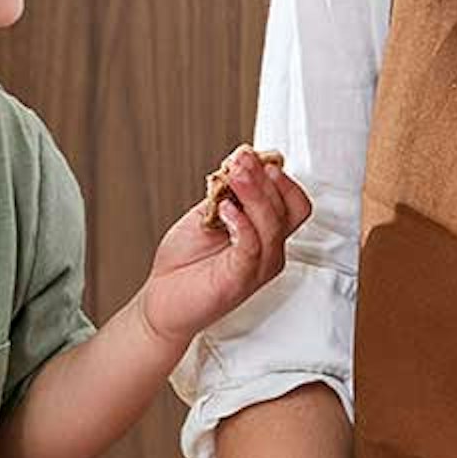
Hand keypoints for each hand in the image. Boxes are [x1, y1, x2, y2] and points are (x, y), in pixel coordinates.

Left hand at [135, 148, 309, 349]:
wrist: (162, 301)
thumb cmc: (185, 263)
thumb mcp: (208, 216)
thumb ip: (227, 194)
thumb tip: (241, 161)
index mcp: (266, 235)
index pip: (294, 203)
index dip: (280, 178)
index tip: (254, 156)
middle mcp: (269, 252)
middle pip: (288, 209)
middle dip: (265, 178)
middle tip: (242, 159)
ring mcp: (257, 268)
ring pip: (272, 225)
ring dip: (254, 194)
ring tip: (235, 174)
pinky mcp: (238, 281)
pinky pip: (251, 248)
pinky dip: (241, 223)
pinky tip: (225, 208)